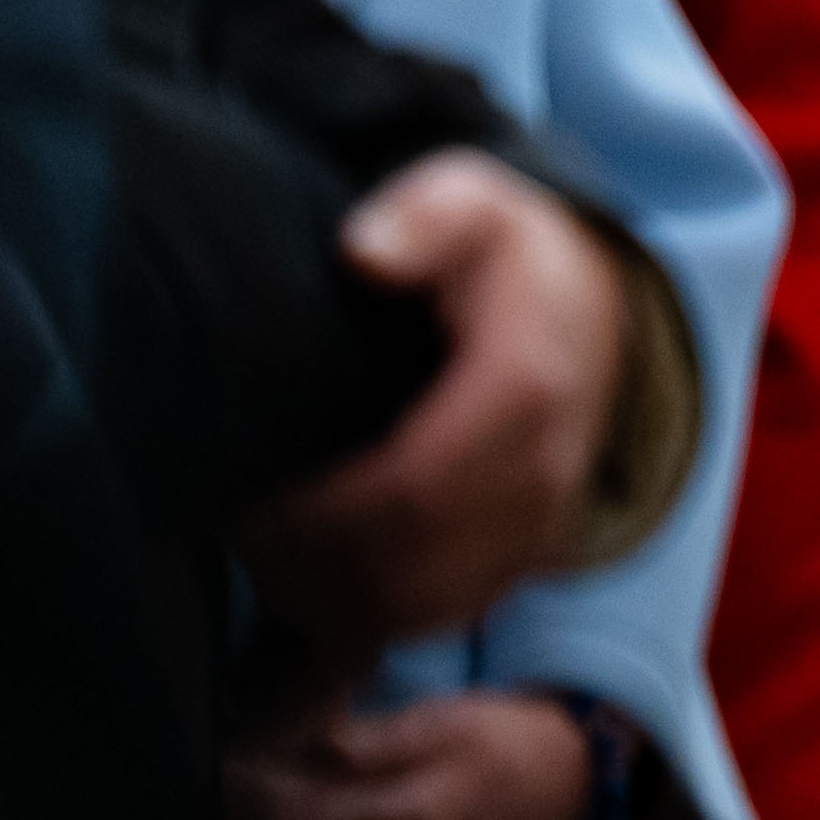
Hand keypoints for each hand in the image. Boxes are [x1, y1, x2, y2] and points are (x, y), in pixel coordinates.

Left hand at [246, 153, 628, 651]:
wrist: (589, 316)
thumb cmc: (505, 259)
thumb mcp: (475, 201)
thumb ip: (426, 214)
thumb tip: (364, 252)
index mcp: (528, 392)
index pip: (414, 491)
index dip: (317, 516)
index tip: (242, 499)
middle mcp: (541, 477)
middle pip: (405, 567)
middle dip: (302, 564)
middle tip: (231, 528)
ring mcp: (534, 531)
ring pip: (414, 609)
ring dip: (322, 600)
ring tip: (255, 552)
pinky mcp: (514, 565)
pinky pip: (430, 619)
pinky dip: (357, 618)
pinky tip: (299, 590)